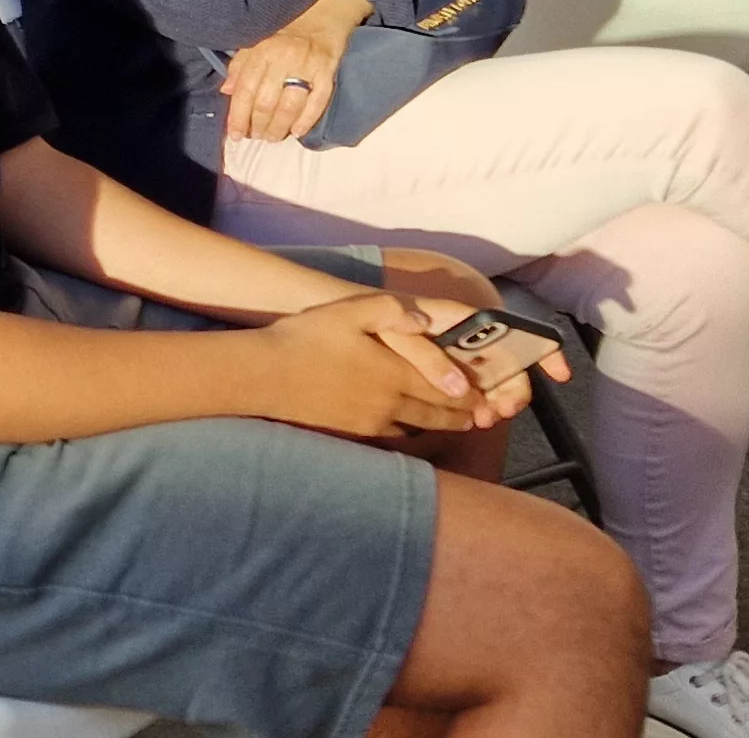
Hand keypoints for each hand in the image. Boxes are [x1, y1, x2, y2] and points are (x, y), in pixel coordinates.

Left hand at [219, 0, 366, 141]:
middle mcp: (284, 58)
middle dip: (258, 125)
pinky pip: (318, 102)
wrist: (324, 13)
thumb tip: (227, 91)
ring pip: (289, 106)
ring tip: (272, 137)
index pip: (246, 89)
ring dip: (279, 128)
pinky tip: (297, 131)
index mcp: (262, 50)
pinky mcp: (328, 72)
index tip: (235, 134)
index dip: (238, 116)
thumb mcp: (256, 42)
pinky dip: (306, 121)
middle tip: (255, 136)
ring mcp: (308, 66)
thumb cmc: (285, 31)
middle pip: (266, 102)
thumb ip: (240, 66)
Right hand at [248, 291, 512, 438]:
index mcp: (393, 373)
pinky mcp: (350, 433)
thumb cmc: (306, 338)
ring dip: (437, 428)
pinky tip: (405, 430)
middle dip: (460, 416)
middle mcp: (388, 403)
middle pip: (435, 414)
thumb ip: (393, 311)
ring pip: (415, 429)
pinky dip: (406, 434)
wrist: (265, 377)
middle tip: (477, 416)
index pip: (444, 388)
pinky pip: (389, 437)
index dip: (467, 394)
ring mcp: (369, 422)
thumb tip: (427, 321)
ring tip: (452, 426)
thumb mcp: (350, 310)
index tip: (483, 396)